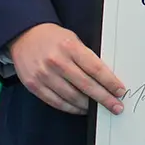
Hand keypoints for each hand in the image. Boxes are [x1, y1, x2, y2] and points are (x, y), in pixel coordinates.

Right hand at [9, 23, 125, 116]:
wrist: (25, 36)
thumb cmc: (54, 38)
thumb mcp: (73, 40)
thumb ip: (87, 58)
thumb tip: (106, 78)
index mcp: (70, 47)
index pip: (95, 68)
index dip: (110, 82)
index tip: (120, 91)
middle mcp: (56, 61)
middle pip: (86, 85)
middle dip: (104, 98)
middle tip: (116, 107)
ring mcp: (43, 75)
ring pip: (71, 97)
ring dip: (88, 106)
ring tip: (99, 109)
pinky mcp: (33, 85)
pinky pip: (56, 102)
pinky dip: (71, 108)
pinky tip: (81, 109)